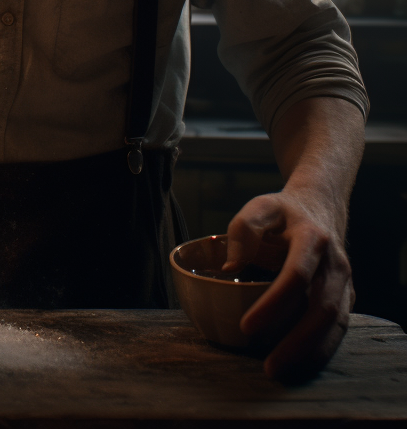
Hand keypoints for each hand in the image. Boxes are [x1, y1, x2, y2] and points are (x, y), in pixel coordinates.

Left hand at [224, 189, 353, 380]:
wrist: (319, 206)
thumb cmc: (282, 212)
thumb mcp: (259, 208)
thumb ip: (243, 230)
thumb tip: (230, 268)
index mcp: (311, 238)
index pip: (296, 276)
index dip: (273, 304)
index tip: (247, 326)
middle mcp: (334, 263)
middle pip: (321, 308)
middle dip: (295, 341)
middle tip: (268, 365)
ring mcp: (344, 282)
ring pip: (335, 324)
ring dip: (310, 352)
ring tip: (279, 370)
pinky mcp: (346, 296)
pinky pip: (338, 328)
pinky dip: (321, 350)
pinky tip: (299, 364)